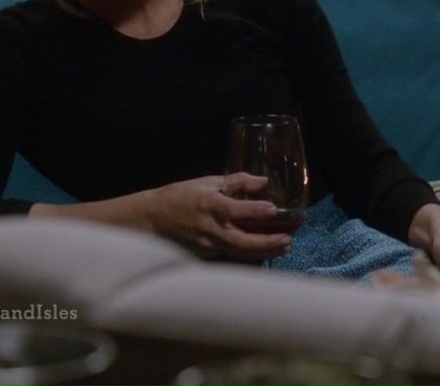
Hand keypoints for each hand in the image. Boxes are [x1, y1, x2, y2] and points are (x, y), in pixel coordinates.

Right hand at [147, 173, 292, 260]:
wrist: (152, 221)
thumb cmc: (181, 197)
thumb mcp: (207, 182)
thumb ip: (237, 182)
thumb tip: (264, 181)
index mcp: (209, 205)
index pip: (234, 210)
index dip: (254, 211)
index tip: (274, 209)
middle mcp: (209, 228)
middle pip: (240, 240)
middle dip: (266, 242)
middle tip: (288, 240)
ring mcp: (207, 245)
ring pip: (239, 252)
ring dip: (263, 252)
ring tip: (284, 247)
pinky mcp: (206, 256)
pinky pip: (232, 257)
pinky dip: (251, 256)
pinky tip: (266, 253)